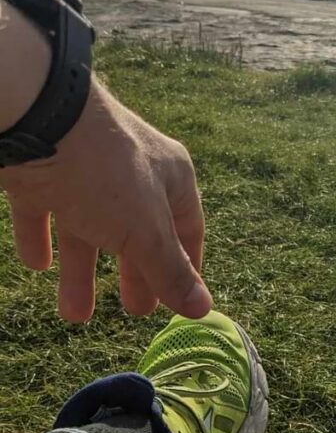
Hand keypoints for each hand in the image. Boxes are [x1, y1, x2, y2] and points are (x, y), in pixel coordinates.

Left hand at [0, 77, 212, 322]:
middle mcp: (131, 171)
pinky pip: (45, 211)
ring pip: (88, 227)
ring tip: (74, 314)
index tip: (180, 301)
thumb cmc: (106, 174)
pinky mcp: (41, 172)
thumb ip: (171, 271)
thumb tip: (203, 309)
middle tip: (132, 310)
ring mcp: (85, 171)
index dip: (186, 267)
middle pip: (137, 232)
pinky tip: (38, 265)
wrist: (36, 117)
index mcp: (169, 178)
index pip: (188, 229)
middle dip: (134, 274)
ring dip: (82, 272)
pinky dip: (43, 238)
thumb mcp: (145, 232)